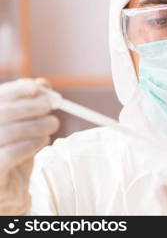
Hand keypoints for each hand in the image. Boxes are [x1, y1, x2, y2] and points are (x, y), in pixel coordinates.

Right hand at [0, 79, 58, 214]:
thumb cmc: (11, 153)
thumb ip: (27, 105)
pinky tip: (43, 140)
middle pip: (3, 112)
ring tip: (53, 124)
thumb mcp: (20, 127)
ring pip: (11, 131)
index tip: (38, 88)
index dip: (16, 90)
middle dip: (32, 106)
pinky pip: (11, 154)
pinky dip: (32, 143)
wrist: (6, 192)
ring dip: (38, 125)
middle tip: (52, 106)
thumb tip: (42, 84)